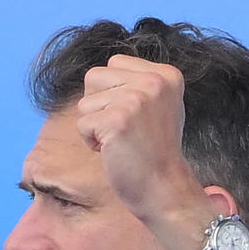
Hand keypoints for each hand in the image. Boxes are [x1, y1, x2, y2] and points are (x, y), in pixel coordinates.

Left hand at [71, 56, 216, 249]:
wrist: (162, 186)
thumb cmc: (153, 150)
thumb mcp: (156, 105)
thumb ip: (135, 84)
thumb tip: (97, 74)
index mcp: (166, 74)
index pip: (114, 63)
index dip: (111, 92)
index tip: (133, 116)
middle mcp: (154, 81)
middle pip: (94, 77)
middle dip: (98, 106)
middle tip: (123, 129)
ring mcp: (136, 99)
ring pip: (85, 103)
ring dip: (94, 126)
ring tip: (120, 140)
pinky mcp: (117, 120)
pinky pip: (82, 124)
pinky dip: (90, 141)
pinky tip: (113, 150)